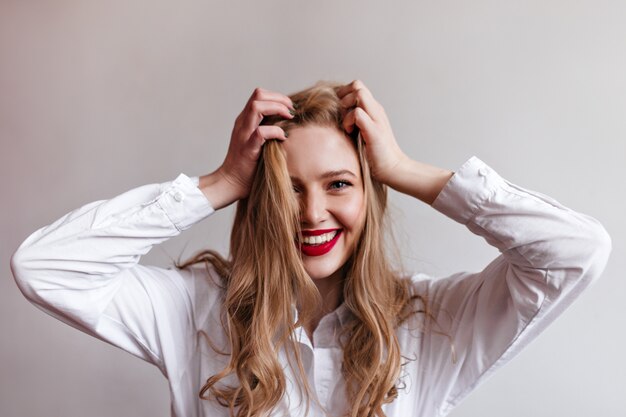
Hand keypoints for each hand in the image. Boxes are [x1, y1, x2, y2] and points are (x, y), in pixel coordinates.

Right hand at [217, 87, 293, 201]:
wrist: (231, 182)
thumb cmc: (248, 164)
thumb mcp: (257, 141)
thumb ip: (266, 130)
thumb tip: (288, 124)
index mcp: (245, 120)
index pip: (259, 96)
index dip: (277, 97)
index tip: (290, 107)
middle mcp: (243, 123)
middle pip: (258, 95)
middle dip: (279, 99)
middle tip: (291, 111)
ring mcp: (243, 135)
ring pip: (256, 107)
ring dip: (277, 109)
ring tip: (288, 118)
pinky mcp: (247, 149)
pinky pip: (261, 133)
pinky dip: (276, 131)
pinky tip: (283, 137)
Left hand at [336, 80, 407, 185]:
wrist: (393, 169)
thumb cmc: (376, 155)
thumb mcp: (362, 134)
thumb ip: (354, 123)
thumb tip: (334, 118)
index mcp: (373, 110)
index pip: (356, 87)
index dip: (344, 94)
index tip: (338, 112)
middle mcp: (376, 110)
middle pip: (357, 85)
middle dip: (343, 97)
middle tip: (340, 116)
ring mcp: (377, 119)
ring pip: (359, 94)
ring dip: (346, 107)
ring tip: (346, 125)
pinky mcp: (375, 131)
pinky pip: (358, 113)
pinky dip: (349, 120)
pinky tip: (349, 132)